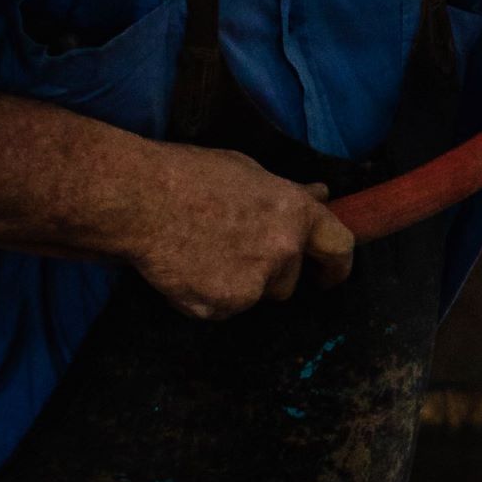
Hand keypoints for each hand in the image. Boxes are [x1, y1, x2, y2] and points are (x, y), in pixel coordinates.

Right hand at [117, 145, 356, 319]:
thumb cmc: (190, 177)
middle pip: (289, 281)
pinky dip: (206, 296)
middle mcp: (284, 251)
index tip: (329, 275)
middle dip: (269, 274)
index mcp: (296, 214)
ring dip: (238, 284)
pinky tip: (185, 268)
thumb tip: (320, 195)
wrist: (141, 201)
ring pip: (255, 296)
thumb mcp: (248, 172)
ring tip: (201, 253)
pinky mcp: (223, 306)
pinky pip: (221, 309)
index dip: (337, 265)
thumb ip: (288, 193)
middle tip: (234, 253)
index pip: (340, 247)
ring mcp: (254, 283)